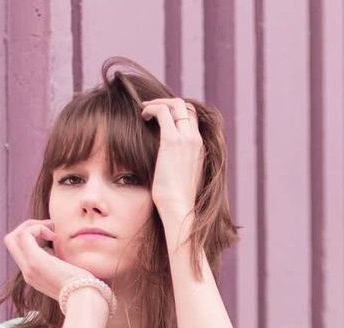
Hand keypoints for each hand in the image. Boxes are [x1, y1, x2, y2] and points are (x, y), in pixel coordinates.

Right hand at [2, 219, 101, 307]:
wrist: (84, 298)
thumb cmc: (83, 286)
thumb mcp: (67, 272)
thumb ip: (59, 262)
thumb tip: (58, 249)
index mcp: (33, 274)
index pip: (20, 249)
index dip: (33, 236)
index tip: (53, 236)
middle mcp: (27, 271)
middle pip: (11, 241)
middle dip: (27, 227)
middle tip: (49, 227)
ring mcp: (28, 267)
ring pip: (12, 237)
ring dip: (32, 226)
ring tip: (52, 229)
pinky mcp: (35, 261)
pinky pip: (25, 235)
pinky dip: (38, 228)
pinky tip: (54, 236)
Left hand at [140, 98, 204, 224]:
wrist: (180, 208)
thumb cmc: (178, 200)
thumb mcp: (183, 177)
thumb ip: (180, 165)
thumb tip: (169, 166)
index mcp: (200, 148)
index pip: (193, 119)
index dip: (178, 113)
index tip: (162, 118)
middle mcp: (196, 140)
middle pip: (187, 107)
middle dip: (168, 103)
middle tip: (151, 109)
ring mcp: (186, 139)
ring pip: (177, 104)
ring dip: (159, 103)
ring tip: (144, 111)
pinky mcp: (172, 141)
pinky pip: (162, 112)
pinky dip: (151, 108)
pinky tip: (142, 116)